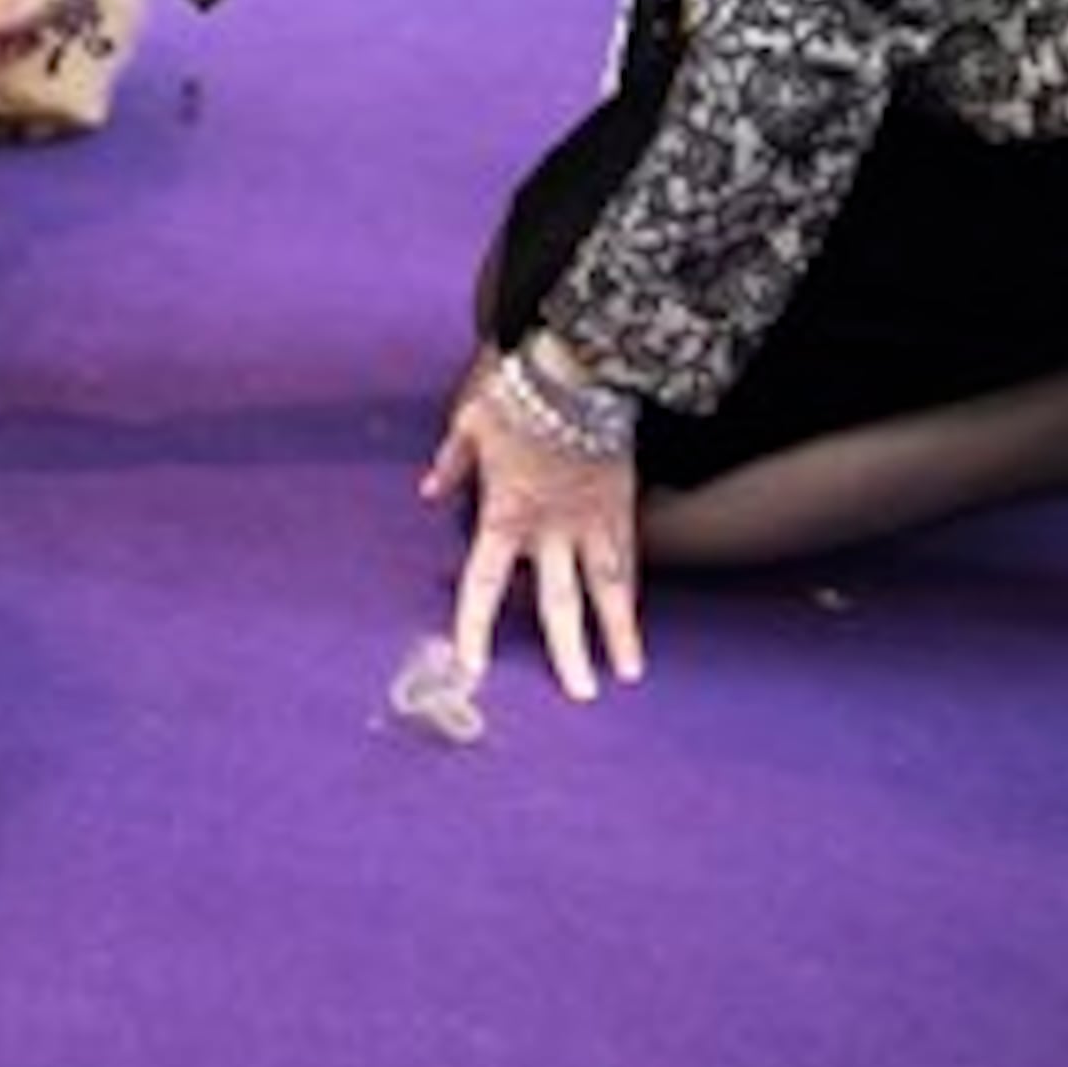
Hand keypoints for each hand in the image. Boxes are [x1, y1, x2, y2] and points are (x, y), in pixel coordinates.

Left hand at [421, 347, 648, 704]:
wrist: (579, 369)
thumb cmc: (519, 393)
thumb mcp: (470, 424)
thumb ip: (452, 464)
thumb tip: (429, 492)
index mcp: (503, 514)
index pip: (484, 583)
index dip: (475, 628)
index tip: (472, 668)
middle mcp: (549, 530)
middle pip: (557, 603)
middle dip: (566, 652)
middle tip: (579, 696)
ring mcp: (590, 522)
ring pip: (605, 590)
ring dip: (616, 634)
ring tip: (628, 674)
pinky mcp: (620, 507)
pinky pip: (629, 559)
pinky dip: (632, 593)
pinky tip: (637, 622)